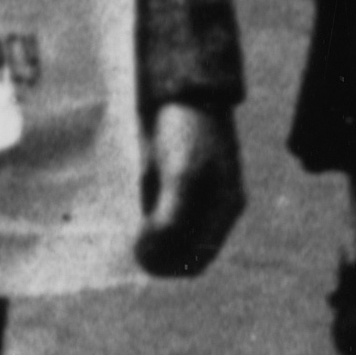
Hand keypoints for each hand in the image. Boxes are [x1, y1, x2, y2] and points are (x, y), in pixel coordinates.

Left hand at [136, 100, 245, 277]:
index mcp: (225, 210)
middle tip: (132, 240)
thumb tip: (155, 253)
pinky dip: (142, 222)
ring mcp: (192, 200)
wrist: (179, 92)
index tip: (142, 247)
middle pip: (182, 254)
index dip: (169, 262)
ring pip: (167, 239)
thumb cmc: (188, 132)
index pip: (196, 260)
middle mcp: (211, 210)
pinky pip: (156, 218)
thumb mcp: (183, 177)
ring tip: (130, 227)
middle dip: (156, 254)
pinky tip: (130, 212)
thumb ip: (173, 218)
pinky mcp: (171, 187)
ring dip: (147, 240)